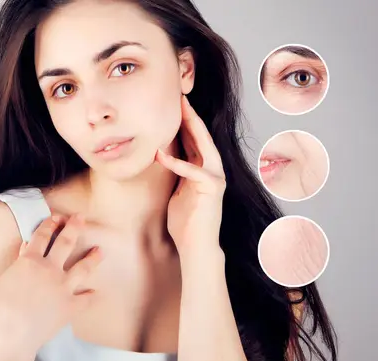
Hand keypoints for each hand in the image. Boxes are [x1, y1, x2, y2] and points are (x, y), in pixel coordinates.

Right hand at [0, 214, 101, 355]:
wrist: (9, 336)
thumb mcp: (4, 280)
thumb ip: (18, 262)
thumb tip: (25, 246)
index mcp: (30, 261)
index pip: (42, 236)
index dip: (50, 224)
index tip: (56, 217)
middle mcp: (50, 270)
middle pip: (66, 242)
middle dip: (75, 227)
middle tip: (81, 218)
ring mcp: (63, 288)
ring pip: (83, 267)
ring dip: (93, 258)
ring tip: (100, 251)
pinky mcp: (71, 306)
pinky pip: (86, 299)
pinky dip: (92, 296)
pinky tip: (97, 293)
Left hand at [155, 95, 225, 256]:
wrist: (196, 246)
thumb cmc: (186, 222)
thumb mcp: (178, 191)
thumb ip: (177, 173)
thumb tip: (163, 156)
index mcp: (203, 170)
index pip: (195, 140)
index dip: (185, 122)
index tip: (174, 106)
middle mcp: (213, 170)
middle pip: (202, 137)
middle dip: (190, 116)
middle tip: (179, 97)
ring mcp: (216, 178)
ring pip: (204, 146)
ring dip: (191, 128)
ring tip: (180, 112)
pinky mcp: (213, 188)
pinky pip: (193, 171)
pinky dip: (177, 163)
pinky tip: (161, 155)